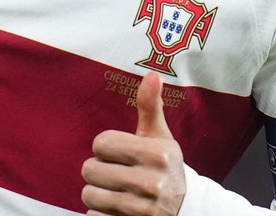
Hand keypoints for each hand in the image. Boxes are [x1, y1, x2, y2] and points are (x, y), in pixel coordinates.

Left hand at [81, 71, 186, 215]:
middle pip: (91, 169)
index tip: (119, 154)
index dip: (105, 148)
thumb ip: (151, 107)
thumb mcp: (161, 138)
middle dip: (98, 171)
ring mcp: (142, 209)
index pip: (101, 143)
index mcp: (157, 155)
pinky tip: (116, 209)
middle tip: (115, 174)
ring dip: (96, 194)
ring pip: (89, 195)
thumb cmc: (165, 168)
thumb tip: (153, 74)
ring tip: (114, 191)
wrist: (186, 210)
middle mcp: (152, 183)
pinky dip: (99, 214)